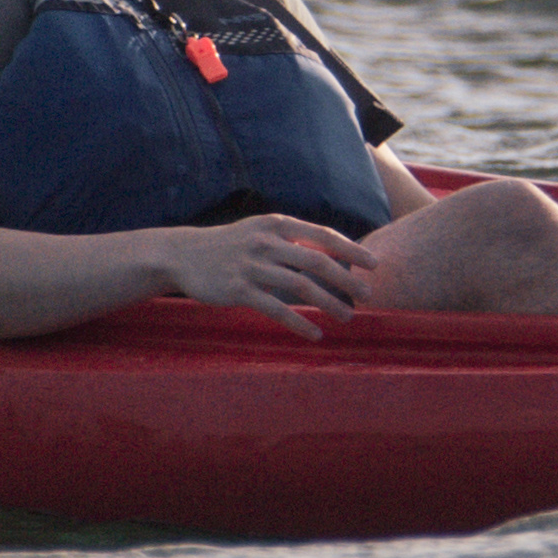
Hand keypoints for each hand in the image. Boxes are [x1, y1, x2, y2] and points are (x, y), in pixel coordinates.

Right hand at [161, 213, 373, 335]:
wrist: (183, 254)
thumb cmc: (231, 244)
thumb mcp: (261, 229)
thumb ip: (292, 239)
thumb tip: (332, 254)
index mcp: (276, 224)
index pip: (323, 235)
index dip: (351, 250)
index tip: (374, 264)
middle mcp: (266, 242)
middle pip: (317, 262)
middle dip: (347, 280)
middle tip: (367, 295)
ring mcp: (252, 266)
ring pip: (300, 287)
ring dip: (329, 303)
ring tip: (347, 316)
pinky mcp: (239, 290)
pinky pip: (277, 309)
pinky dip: (300, 323)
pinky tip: (316, 333)